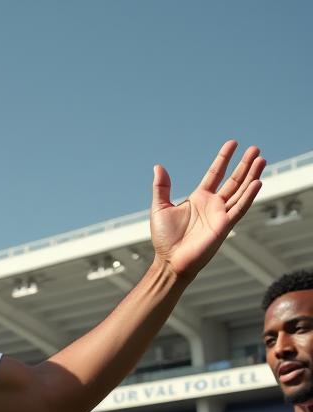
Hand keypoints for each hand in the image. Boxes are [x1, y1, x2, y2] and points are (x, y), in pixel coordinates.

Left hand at [150, 141, 264, 279]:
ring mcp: (220, 214)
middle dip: (245, 165)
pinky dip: (249, 196)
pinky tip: (257, 182)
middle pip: (233, 180)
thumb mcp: (160, 208)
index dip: (224, 158)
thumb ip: (161, 187)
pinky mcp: (225, 226)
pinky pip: (240, 208)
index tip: (233, 143)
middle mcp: (212, 204)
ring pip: (241, 191)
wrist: (170, 260)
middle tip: (255, 149)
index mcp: (199, 198)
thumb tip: (158, 167)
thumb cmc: (164, 238)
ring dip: (251, 176)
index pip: (215, 173)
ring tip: (261, 160)